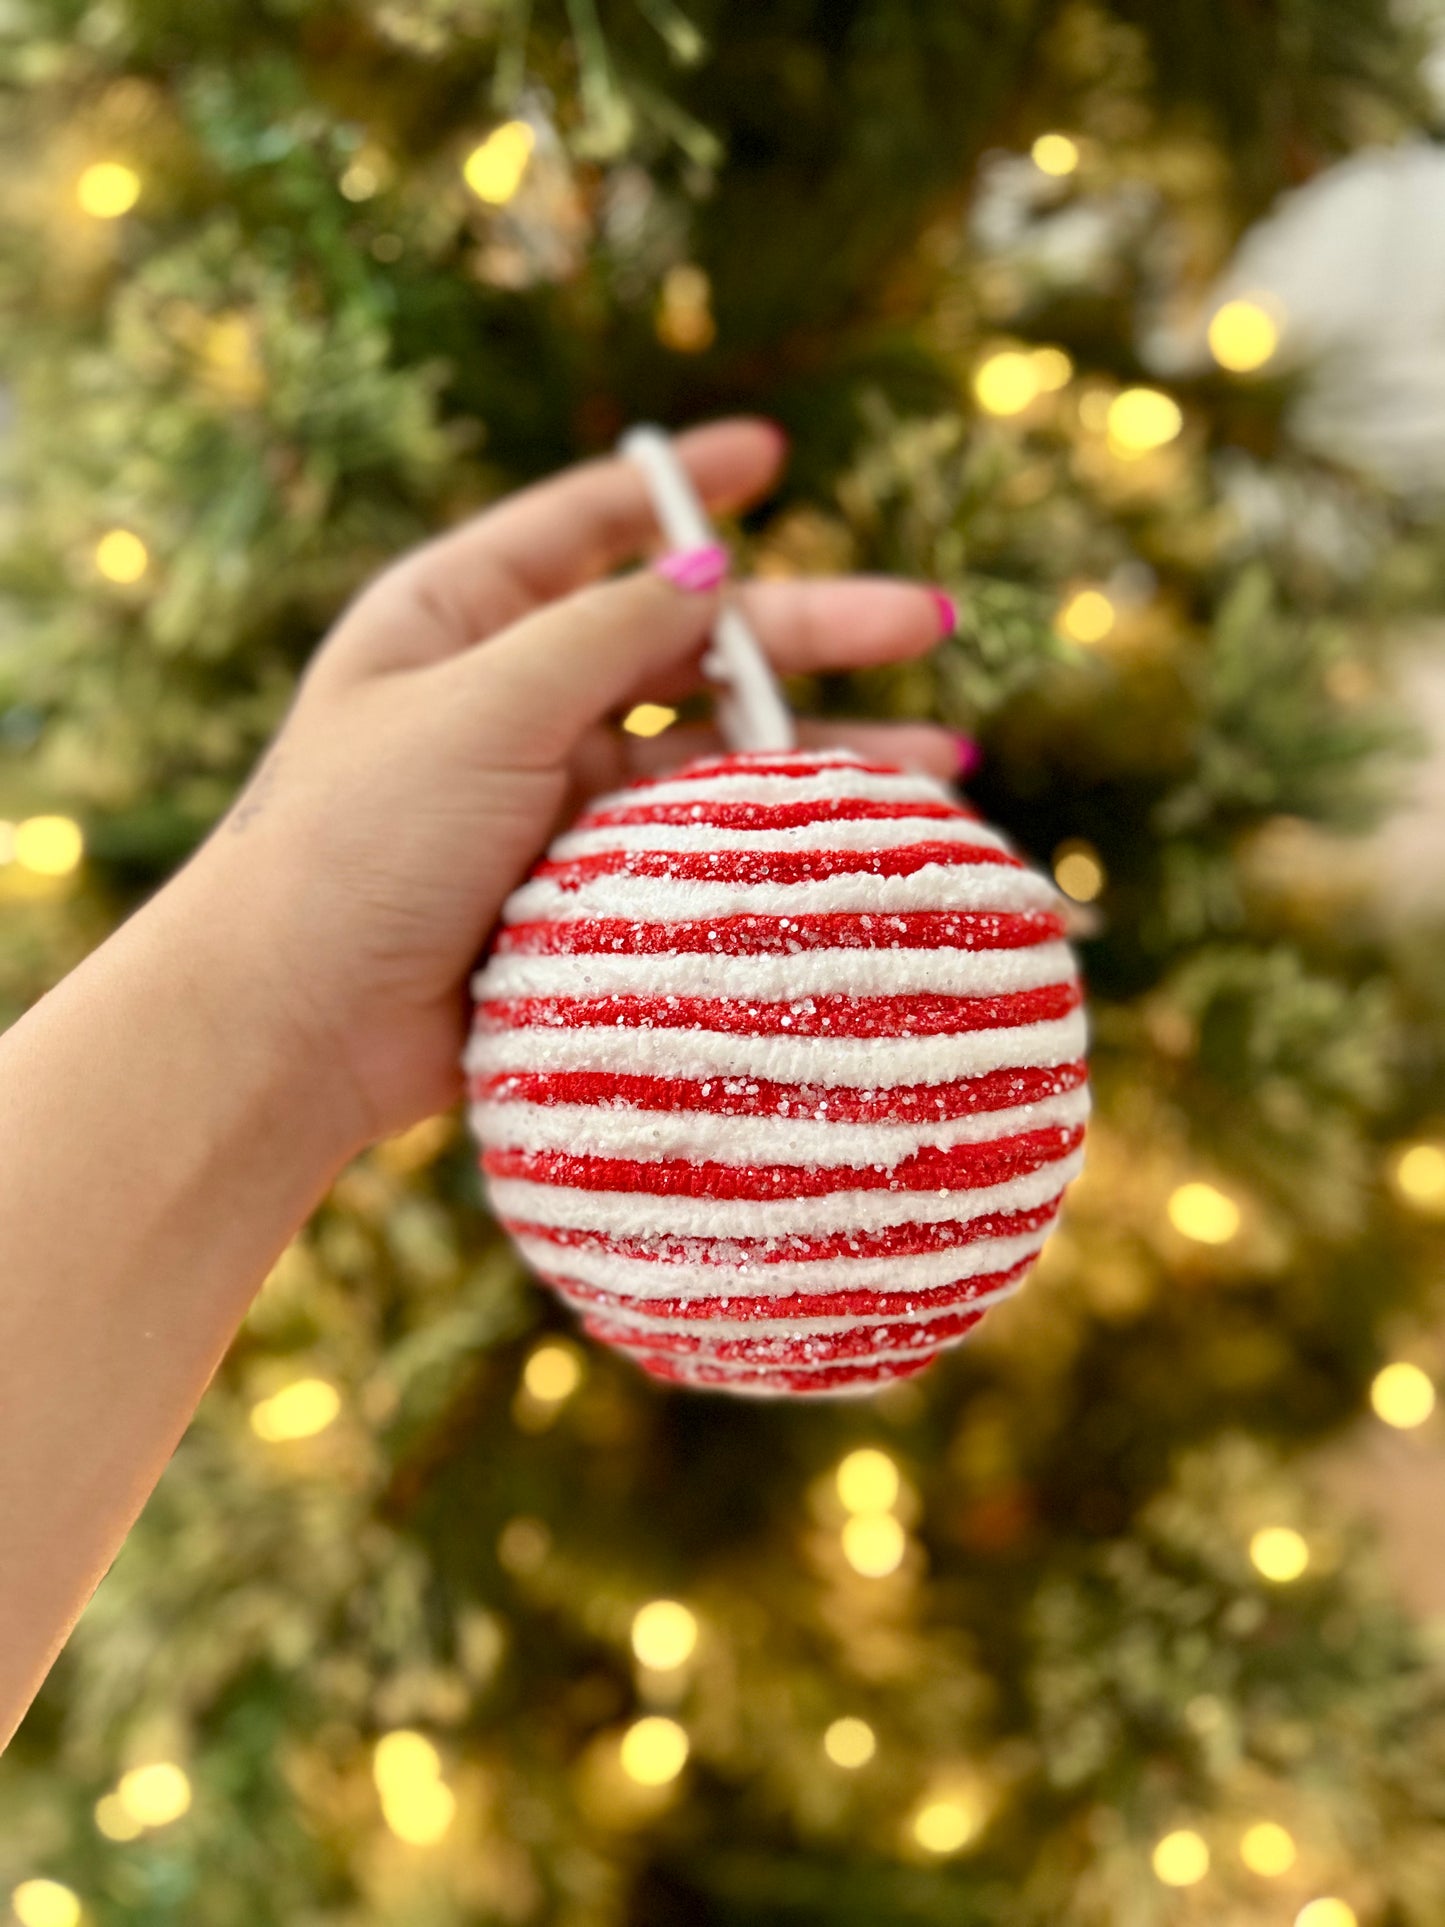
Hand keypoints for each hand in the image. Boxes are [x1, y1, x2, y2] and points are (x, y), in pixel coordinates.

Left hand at [168, 418, 961, 1154]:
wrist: (298, 1026)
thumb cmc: (360, 842)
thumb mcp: (480, 705)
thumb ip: (604, 632)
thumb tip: (709, 572)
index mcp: (463, 619)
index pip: (588, 525)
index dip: (681, 486)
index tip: (767, 452)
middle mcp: (515, 696)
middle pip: (686, 642)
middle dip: (807, 629)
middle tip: (925, 621)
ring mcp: (554, 795)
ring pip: (713, 753)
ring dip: (819, 752)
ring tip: (939, 764)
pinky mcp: (585, 890)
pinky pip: (700, 846)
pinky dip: (776, 841)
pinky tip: (861, 842)